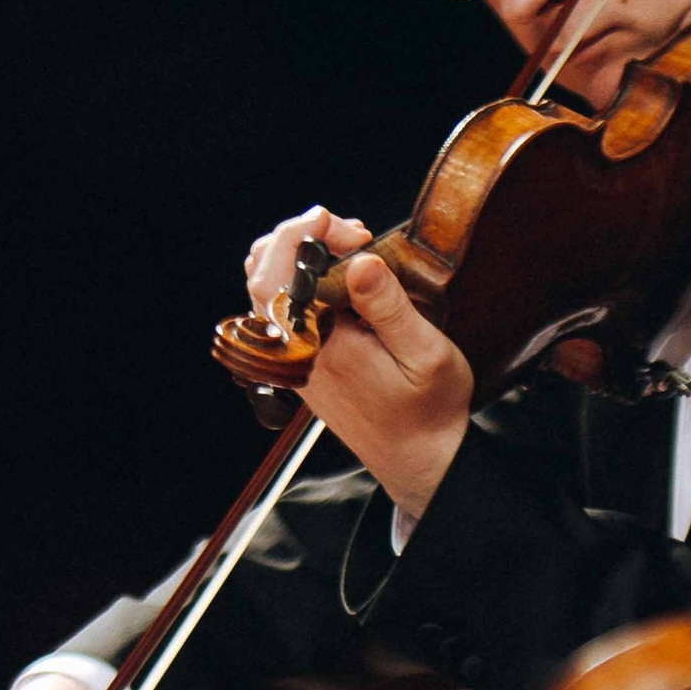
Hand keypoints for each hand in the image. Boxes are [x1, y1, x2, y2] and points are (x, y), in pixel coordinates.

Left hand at [243, 206, 473, 516]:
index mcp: (321, 344)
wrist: (420, 460)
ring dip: (298, 255)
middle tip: (352, 235)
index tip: (351, 230)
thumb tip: (360, 262)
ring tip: (348, 250)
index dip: (306, 231)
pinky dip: (302, 279)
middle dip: (301, 235)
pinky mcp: (302, 361)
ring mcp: (294, 357)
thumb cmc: (429, 410)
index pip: (278, 270)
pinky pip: (281, 308)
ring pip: (267, 287)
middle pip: (261, 270)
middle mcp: (297, 350)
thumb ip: (389, 305)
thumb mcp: (426, 353)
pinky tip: (341, 278)